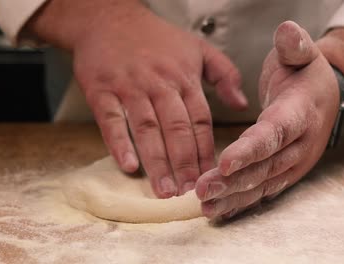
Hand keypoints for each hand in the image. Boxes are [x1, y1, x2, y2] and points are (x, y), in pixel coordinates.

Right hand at [26, 0, 247, 197]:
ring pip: (147, 128)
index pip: (199, 120)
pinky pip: (112, 120)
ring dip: (157, 161)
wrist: (108, 18)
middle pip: (176, 128)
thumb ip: (224, 73)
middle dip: (184, 163)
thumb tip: (242, 104)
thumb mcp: (197, 47)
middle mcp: (159, 84)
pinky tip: (128, 165)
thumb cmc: (155, 37)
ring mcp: (129, 87)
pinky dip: (120, 143)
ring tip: (164, 190)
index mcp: (184, 77)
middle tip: (188, 193)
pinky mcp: (102, 89)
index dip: (206, 150)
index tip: (211, 176)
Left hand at [196, 21, 339, 217]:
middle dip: (232, 181)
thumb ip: (294, 46)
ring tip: (205, 207)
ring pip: (262, 184)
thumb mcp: (301, 54)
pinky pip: (263, 191)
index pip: (274, 134)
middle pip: (264, 166)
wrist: (323, 98)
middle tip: (202, 190)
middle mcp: (300, 144)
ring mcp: (294, 163)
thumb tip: (286, 32)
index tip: (224, 163)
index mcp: (301, 113)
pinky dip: (241, 202)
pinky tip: (220, 212)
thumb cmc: (303, 76)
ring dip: (233, 197)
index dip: (251, 150)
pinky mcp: (285, 173)